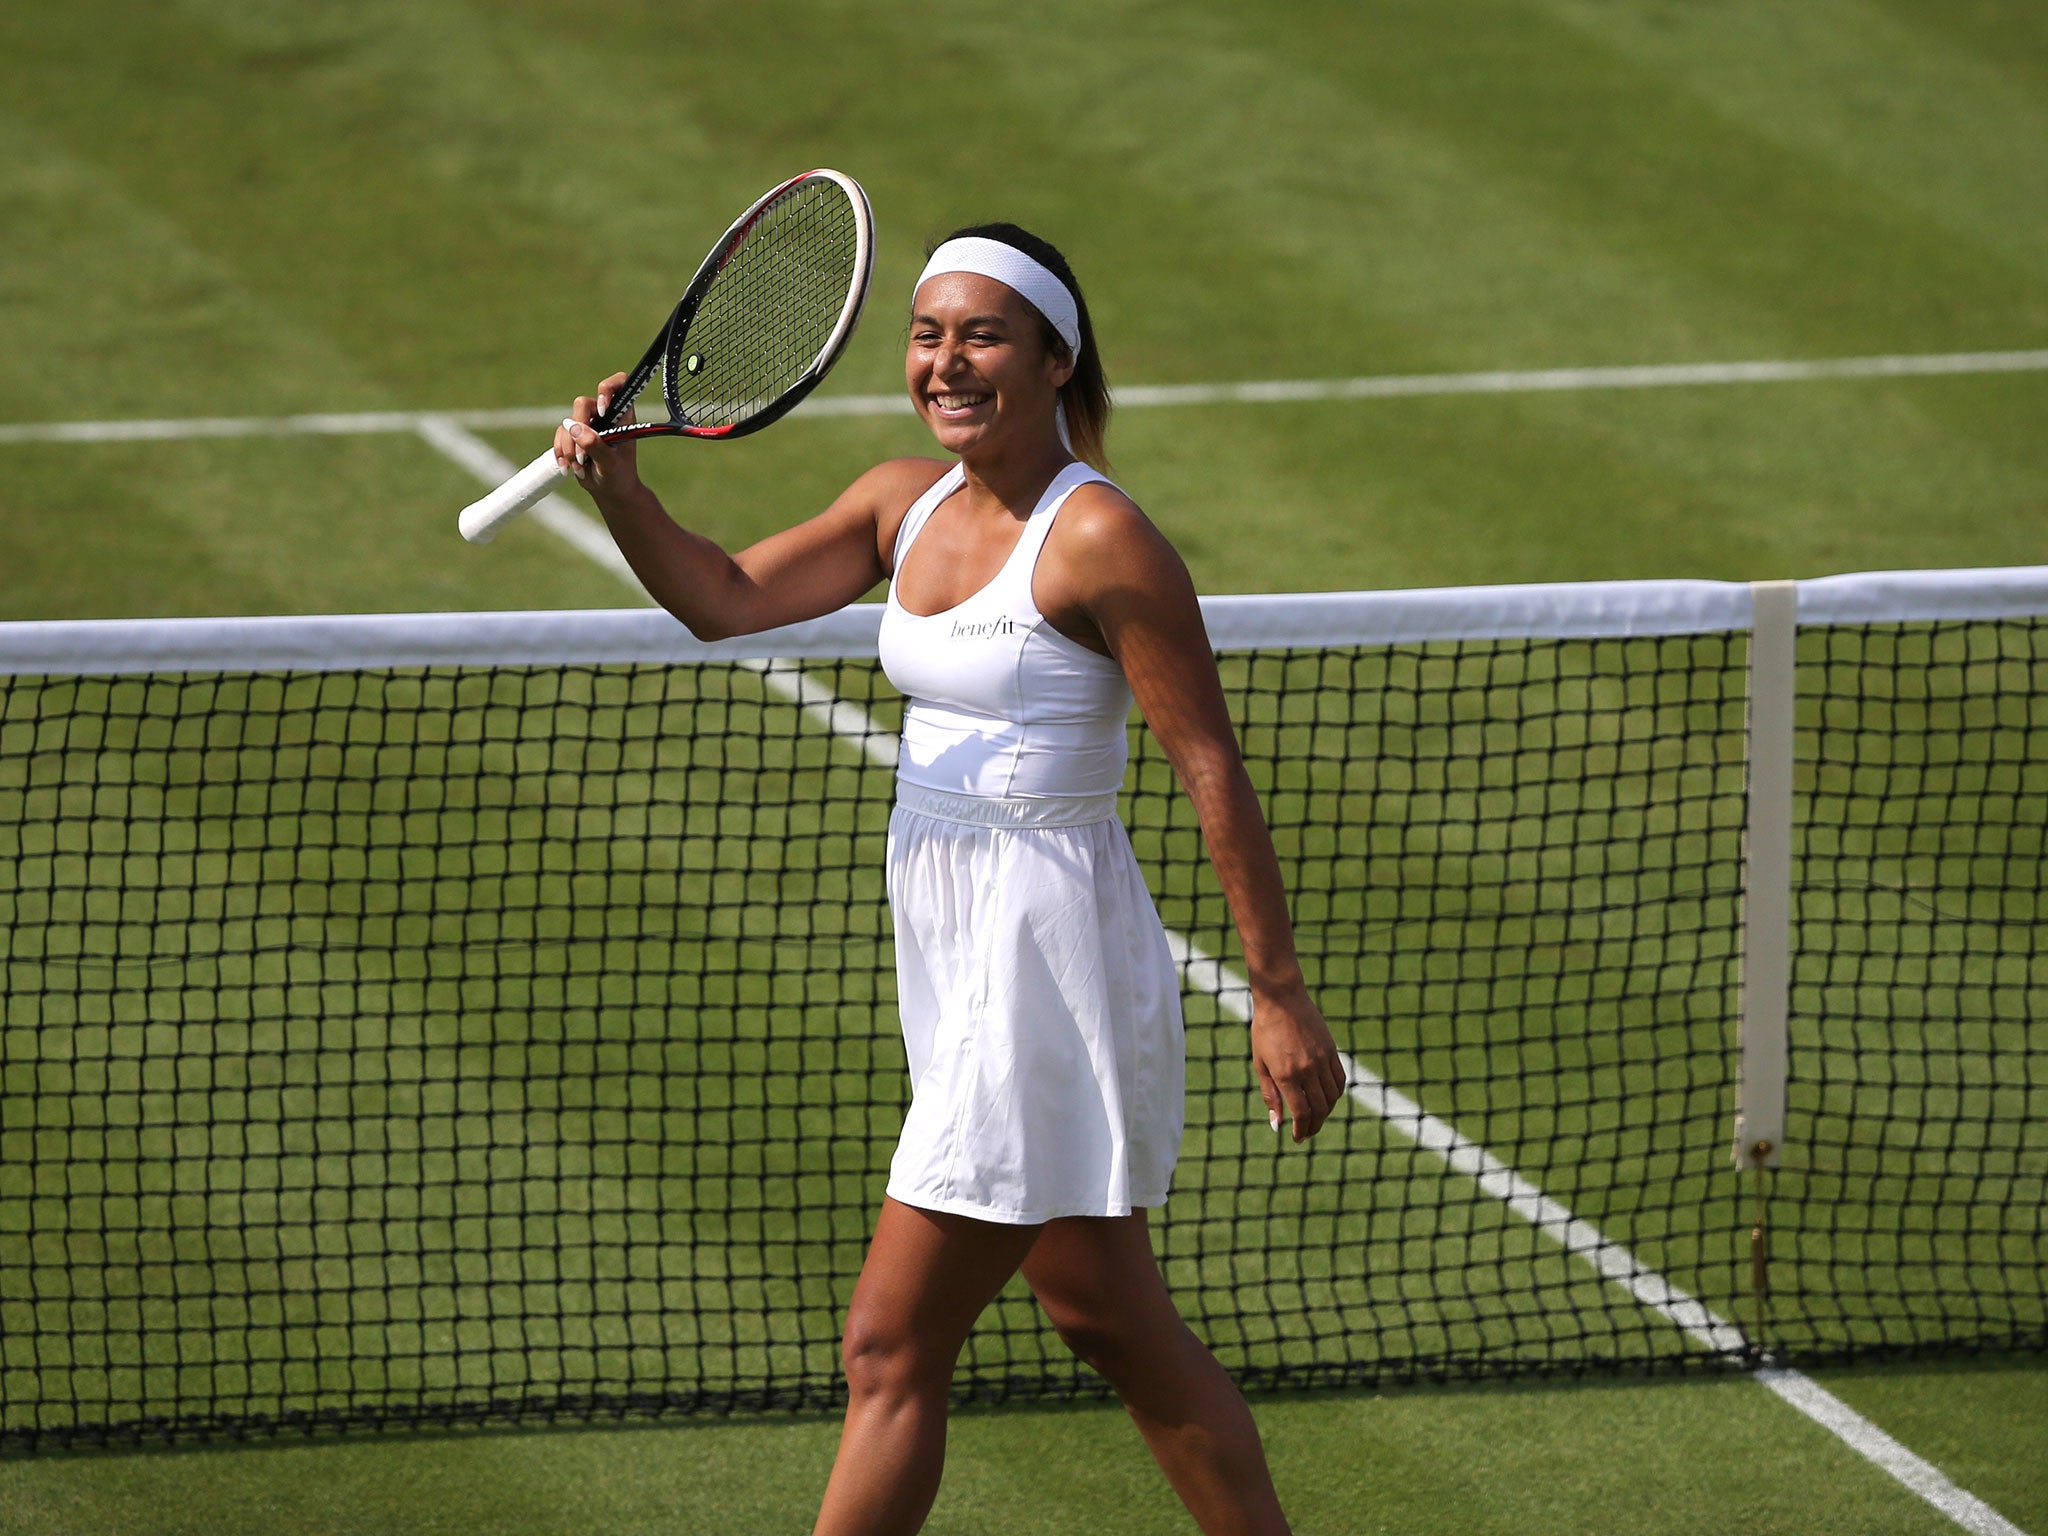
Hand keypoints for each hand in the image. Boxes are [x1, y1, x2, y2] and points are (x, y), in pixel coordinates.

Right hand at [555, 372, 641, 505]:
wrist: (610, 491)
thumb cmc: (618, 476)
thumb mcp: (610, 464)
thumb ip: (595, 445)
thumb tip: (573, 426)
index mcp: (622, 416)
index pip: (620, 384)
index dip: (607, 389)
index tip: (601, 409)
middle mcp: (605, 414)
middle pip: (583, 404)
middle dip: (578, 430)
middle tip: (583, 455)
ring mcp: (588, 423)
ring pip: (568, 422)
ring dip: (570, 447)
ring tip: (580, 467)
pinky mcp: (574, 433)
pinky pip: (560, 434)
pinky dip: (562, 451)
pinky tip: (569, 467)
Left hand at [1250, 985, 1346, 1142]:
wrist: (1282, 999)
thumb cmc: (1265, 1031)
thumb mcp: (1261, 1064)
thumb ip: (1269, 1095)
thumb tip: (1276, 1123)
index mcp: (1286, 1074)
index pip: (1302, 1113)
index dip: (1301, 1130)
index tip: (1297, 1138)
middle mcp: (1307, 1069)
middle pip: (1320, 1109)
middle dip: (1314, 1126)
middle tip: (1306, 1134)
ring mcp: (1322, 1059)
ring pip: (1332, 1097)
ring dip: (1326, 1113)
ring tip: (1315, 1118)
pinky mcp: (1331, 1051)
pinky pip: (1339, 1080)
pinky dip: (1335, 1095)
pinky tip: (1327, 1099)